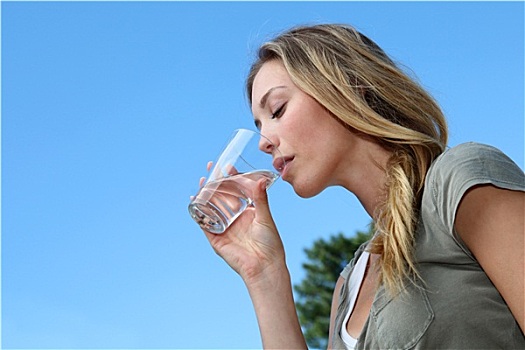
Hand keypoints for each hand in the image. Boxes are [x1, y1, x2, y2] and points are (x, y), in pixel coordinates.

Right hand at [198, 163, 285, 284]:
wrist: (264, 266)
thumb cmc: (270, 243)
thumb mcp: (265, 217)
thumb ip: (260, 199)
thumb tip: (260, 180)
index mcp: (248, 211)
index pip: (237, 191)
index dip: (231, 178)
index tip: (227, 166)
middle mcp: (235, 218)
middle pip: (222, 196)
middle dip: (215, 182)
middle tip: (211, 167)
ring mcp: (224, 227)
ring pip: (211, 207)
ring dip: (205, 193)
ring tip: (202, 180)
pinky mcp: (216, 238)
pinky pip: (204, 223)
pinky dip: (198, 212)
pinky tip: (194, 200)